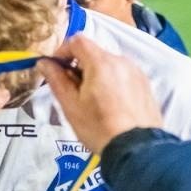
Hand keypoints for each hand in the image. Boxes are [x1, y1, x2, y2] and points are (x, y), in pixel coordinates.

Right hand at [36, 34, 162, 153]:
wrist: (136, 149)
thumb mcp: (70, 106)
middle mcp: (122, 61)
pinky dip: (112, 83)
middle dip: (80, 66)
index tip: (56, 69)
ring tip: (93, 102)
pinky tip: (110, 105)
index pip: (77, 41)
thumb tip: (44, 63)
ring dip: (97, 75)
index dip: (63, 51)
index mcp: (101, 62)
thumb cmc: (99, 128)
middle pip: (95, 53)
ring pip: (110, 64)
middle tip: (73, 91)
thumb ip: (56, 79)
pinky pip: (123, 75)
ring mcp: (137, 72)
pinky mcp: (146, 85)